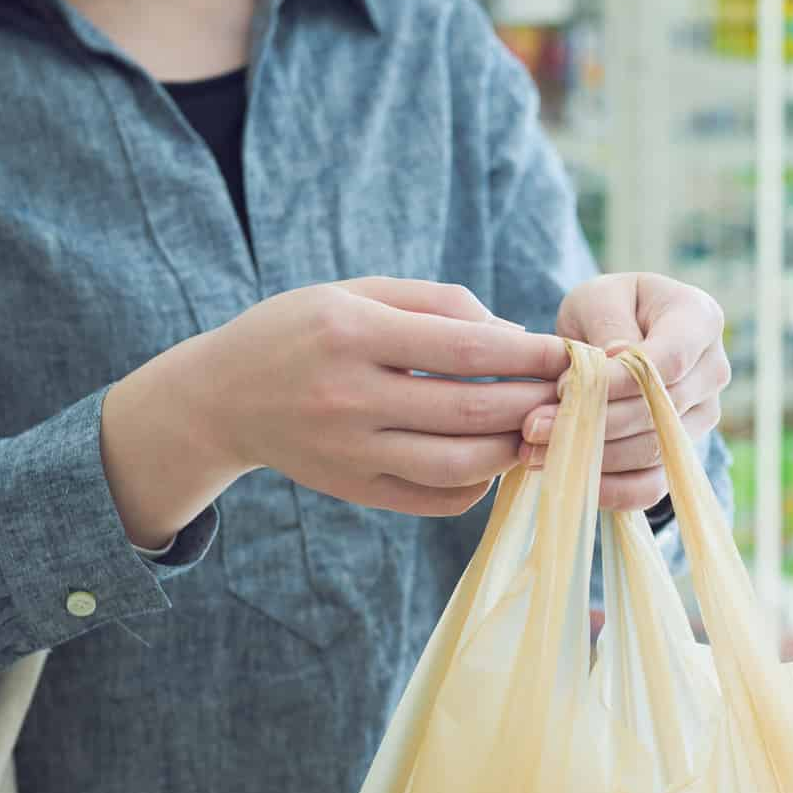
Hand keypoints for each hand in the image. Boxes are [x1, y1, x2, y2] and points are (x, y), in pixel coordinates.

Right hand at [103, 278, 567, 543]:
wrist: (222, 396)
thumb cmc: (301, 331)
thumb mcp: (356, 292)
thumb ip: (437, 304)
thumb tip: (514, 336)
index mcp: (352, 332)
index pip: (466, 349)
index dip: (528, 354)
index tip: (567, 353)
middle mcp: (349, 395)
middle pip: (472, 412)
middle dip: (535, 404)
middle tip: (569, 395)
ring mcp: (351, 450)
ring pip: (460, 464)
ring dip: (514, 449)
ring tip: (536, 428)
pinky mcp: (353, 489)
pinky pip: (436, 499)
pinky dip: (478, 484)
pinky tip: (490, 458)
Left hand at [521, 272, 729, 509]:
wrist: (614, 337)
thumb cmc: (606, 310)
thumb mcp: (598, 298)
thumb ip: (608, 324)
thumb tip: (617, 360)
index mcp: (699, 320)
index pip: (668, 361)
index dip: (617, 381)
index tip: (564, 386)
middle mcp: (711, 371)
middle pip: (659, 411)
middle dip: (592, 421)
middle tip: (533, 426)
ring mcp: (701, 417)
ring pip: (653, 450)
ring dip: (592, 456)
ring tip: (535, 451)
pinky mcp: (680, 454)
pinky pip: (652, 485)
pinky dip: (610, 489)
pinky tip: (568, 477)